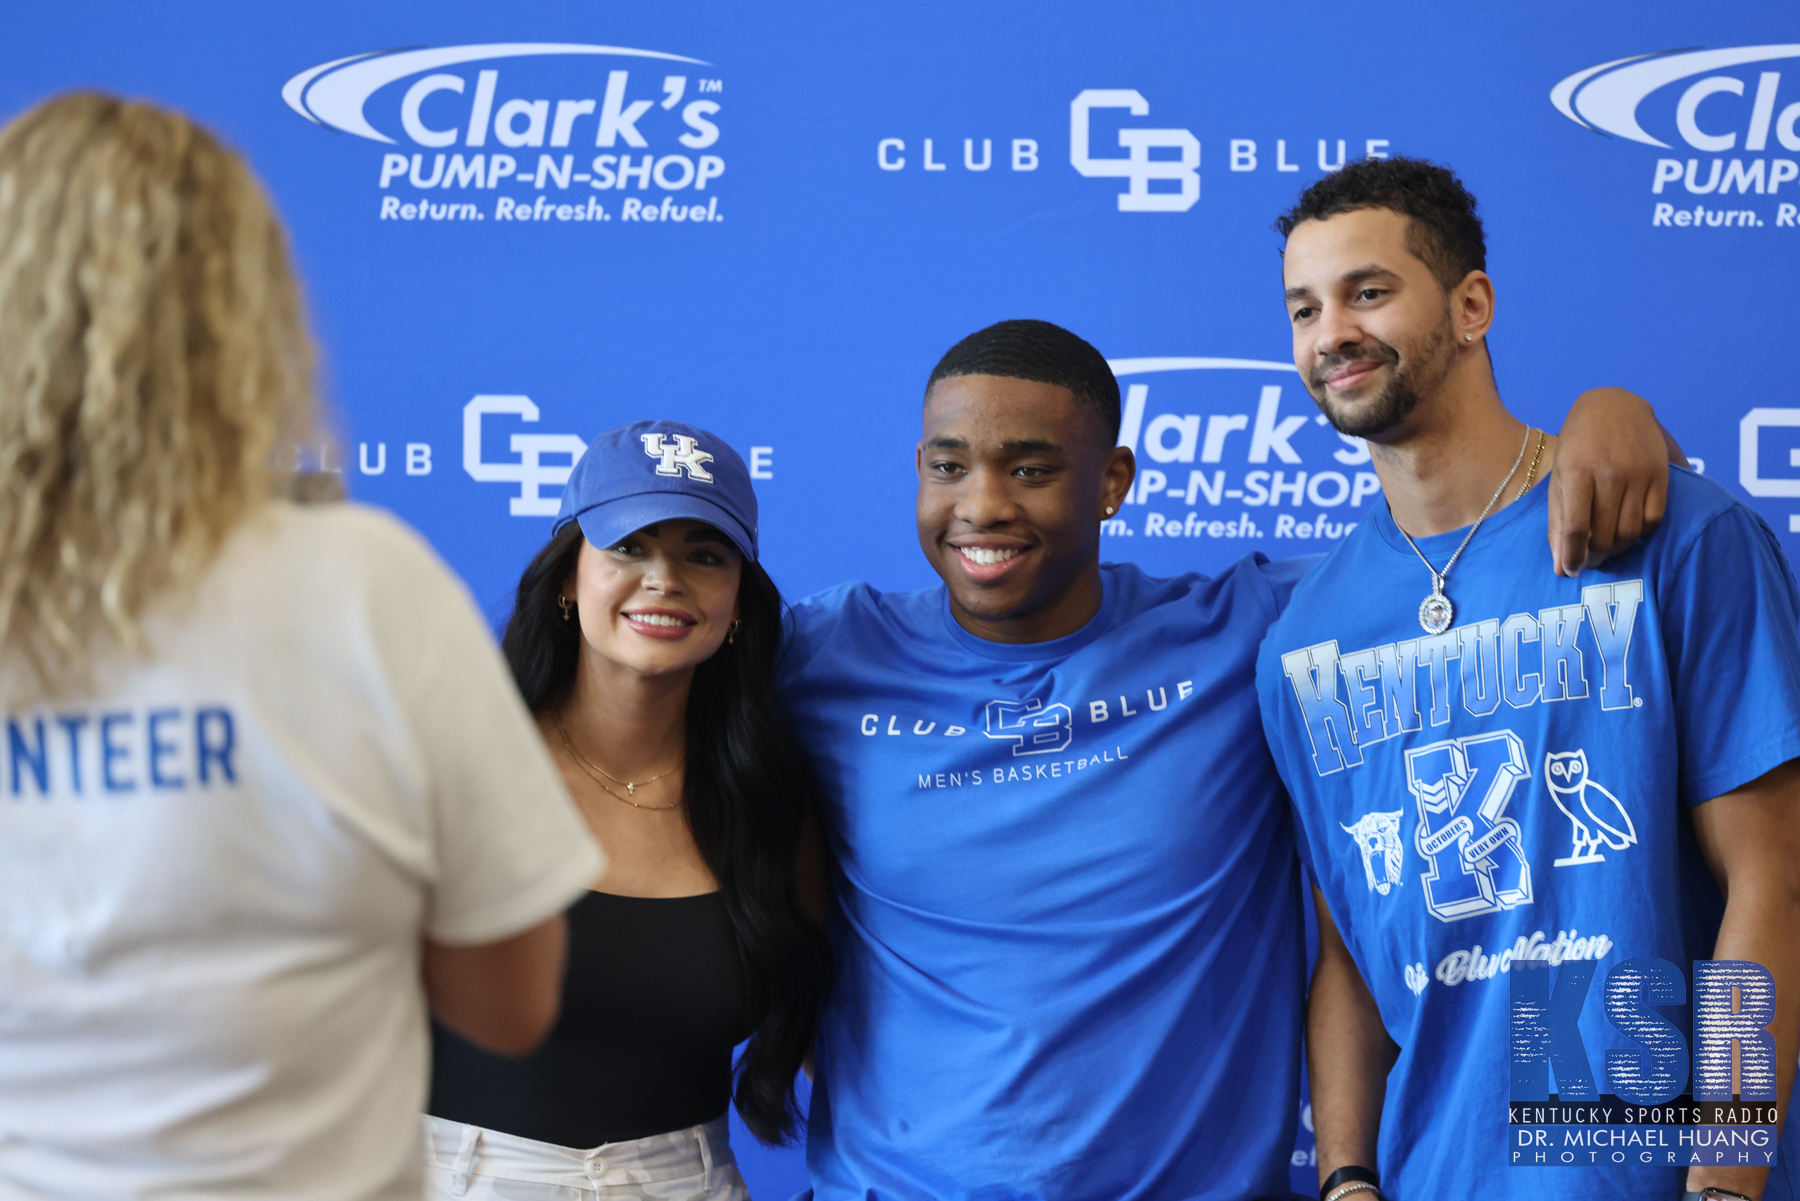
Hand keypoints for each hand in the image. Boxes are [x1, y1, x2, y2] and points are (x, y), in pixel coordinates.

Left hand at [1549, 387, 1685, 576]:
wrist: (1614, 405)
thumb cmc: (1577, 446)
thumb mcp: (1559, 477)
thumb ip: (1558, 522)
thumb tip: (1560, 568)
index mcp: (1577, 471)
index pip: (1575, 528)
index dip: (1572, 557)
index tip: (1568, 572)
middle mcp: (1610, 473)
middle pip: (1604, 536)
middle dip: (1593, 557)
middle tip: (1587, 560)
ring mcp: (1638, 473)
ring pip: (1630, 533)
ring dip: (1616, 549)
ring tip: (1605, 547)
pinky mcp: (1661, 475)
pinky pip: (1654, 520)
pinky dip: (1640, 533)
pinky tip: (1627, 529)